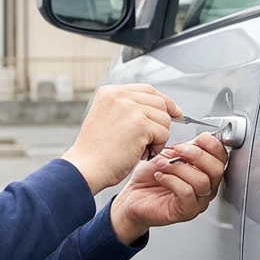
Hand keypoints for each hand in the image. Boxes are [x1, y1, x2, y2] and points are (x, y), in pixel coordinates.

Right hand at [62, 84, 180, 193]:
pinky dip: (156, 147)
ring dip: (158, 137)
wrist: (85, 168)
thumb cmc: (95, 152)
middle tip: (148, 141)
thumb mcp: (108, 119)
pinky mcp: (140, 124)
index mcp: (110, 92)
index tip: (175, 112)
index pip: (148, 90)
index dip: (164, 101)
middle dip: (160, 123)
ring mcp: (130, 108)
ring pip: (164, 118)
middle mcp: (119, 95)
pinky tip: (140, 154)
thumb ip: (128, 109)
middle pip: (159, 102)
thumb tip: (160, 109)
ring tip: (139, 149)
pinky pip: (163, 133)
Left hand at [110, 133, 228, 243]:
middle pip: (216, 170)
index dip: (213, 146)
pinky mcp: (186, 211)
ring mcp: (198, 201)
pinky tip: (160, 176)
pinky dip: (171, 180)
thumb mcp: (170, 155)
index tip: (199, 138)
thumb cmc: (150, 177)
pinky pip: (186, 192)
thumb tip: (199, 138)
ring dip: (179, 167)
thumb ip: (187, 148)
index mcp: (206, 172)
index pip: (222, 158)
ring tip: (162, 163)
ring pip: (201, 181)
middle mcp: (206, 188)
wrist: (133, 197)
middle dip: (196, 155)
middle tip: (176, 150)